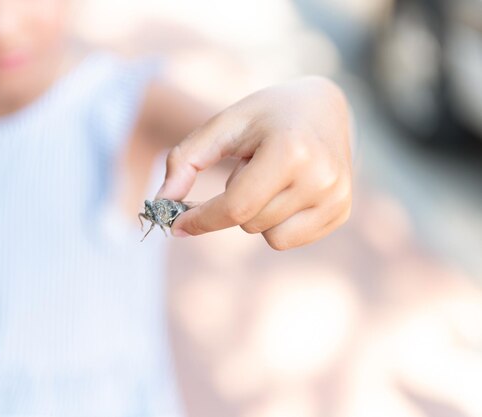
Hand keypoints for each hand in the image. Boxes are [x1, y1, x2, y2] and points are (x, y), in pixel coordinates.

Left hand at [155, 76, 352, 249]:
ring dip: (256, 212)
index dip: (200, 220)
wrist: (323, 106)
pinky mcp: (342, 212)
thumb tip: (161, 205)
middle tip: (250, 165)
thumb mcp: (224, 125)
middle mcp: (321, 178)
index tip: (175, 225)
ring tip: (272, 175)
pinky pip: (288, 240)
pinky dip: (275, 222)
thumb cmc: (267, 114)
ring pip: (268, 236)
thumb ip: (185, 161)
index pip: (235, 207)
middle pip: (248, 222)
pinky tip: (286, 190)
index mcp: (291, 150)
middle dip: (234, 202)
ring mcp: (337, 197)